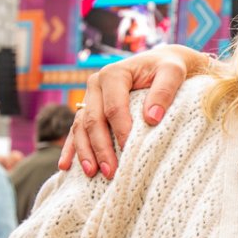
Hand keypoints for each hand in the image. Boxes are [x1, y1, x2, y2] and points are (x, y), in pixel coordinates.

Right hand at [59, 45, 207, 177]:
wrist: (161, 64)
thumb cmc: (168, 69)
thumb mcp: (173, 73)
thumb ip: (164, 91)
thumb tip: (151, 119)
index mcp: (114, 74)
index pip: (114, 108)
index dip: (121, 131)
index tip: (130, 151)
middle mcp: (96, 85)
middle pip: (94, 120)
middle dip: (101, 148)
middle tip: (111, 172)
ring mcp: (90, 98)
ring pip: (81, 127)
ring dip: (84, 152)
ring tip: (91, 173)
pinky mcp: (88, 109)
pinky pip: (76, 130)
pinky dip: (71, 148)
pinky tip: (65, 167)